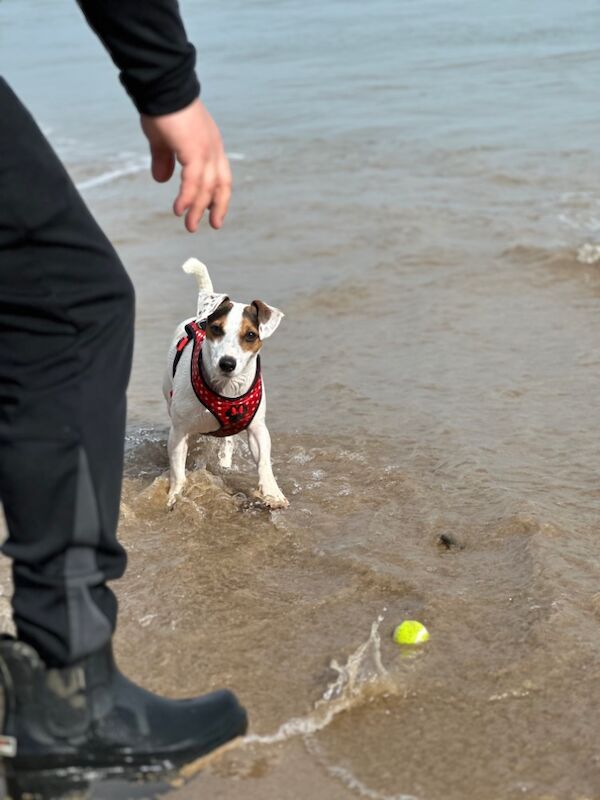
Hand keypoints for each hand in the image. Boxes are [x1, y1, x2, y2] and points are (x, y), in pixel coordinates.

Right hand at [140, 99, 231, 231]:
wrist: (160, 85)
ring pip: (207, 187)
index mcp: (210, 144)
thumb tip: (160, 179)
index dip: (219, 194)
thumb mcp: (162, 139)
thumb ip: (164, 159)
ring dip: (198, 208)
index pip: (220, 175)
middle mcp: (213, 148)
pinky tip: (180, 210)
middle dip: (217, 206)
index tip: (214, 211)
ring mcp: (206, 149)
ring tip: (191, 226)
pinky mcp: (194, 150)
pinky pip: (193, 181)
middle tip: (213, 225)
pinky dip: (188, 197)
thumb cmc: (160, 108)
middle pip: (221, 184)